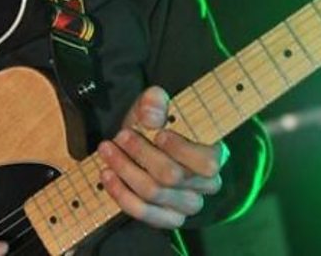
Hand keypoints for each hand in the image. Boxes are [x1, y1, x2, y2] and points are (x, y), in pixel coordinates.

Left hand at [96, 86, 227, 228]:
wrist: (143, 146)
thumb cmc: (156, 126)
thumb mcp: (155, 106)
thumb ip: (155, 102)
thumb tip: (151, 115)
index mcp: (213, 155)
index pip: (206, 163)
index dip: (181, 150)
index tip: (159, 134)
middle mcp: (206, 185)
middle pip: (171, 176)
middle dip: (141, 154)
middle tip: (121, 135)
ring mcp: (187, 205)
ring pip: (153, 192)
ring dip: (125, 170)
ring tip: (107, 150)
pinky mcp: (168, 219)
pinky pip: (143, 212)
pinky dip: (121, 193)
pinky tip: (108, 174)